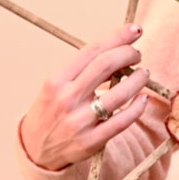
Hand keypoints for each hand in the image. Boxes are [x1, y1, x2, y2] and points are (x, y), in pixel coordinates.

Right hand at [19, 24, 152, 170]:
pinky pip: (122, 121)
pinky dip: (137, 107)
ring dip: (138, 79)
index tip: (135, 30)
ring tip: (143, 74)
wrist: (35, 149)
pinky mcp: (91, 141)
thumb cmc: (52, 110)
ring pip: (120, 93)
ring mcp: (79, 121)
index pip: (92, 51)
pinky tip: (142, 98)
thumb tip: (119, 52)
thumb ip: (83, 70)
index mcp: (57, 80)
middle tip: (138, 54)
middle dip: (129, 54)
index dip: (118, 37)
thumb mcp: (57, 86)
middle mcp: (67, 98)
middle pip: (106, 65)